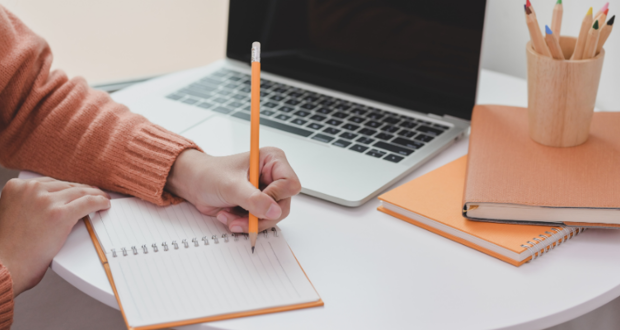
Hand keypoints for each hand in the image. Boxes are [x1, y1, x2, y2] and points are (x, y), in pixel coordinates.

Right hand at [0, 177, 110, 295]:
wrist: (3, 266)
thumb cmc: (8, 248)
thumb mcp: (12, 214)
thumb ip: (28, 203)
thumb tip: (51, 203)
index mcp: (16, 187)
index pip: (50, 182)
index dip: (68, 187)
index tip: (77, 190)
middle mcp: (31, 189)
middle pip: (66, 185)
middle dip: (82, 191)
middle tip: (94, 194)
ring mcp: (46, 201)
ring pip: (80, 192)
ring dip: (94, 195)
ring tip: (102, 198)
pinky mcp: (60, 214)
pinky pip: (88, 203)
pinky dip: (100, 202)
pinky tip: (105, 204)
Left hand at [165, 148, 301, 232]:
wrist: (192, 183)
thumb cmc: (209, 174)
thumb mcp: (231, 186)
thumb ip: (253, 199)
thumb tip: (274, 210)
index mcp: (272, 160)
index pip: (290, 184)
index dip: (275, 197)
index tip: (256, 202)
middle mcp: (273, 176)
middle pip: (283, 205)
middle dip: (259, 215)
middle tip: (240, 218)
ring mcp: (266, 192)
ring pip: (272, 217)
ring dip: (249, 222)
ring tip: (229, 216)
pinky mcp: (258, 205)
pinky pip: (261, 222)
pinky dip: (245, 224)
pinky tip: (229, 216)